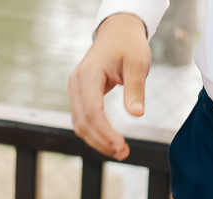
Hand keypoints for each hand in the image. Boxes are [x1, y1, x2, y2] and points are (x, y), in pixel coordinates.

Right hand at [67, 13, 150, 159]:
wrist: (117, 32)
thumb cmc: (128, 45)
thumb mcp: (137, 64)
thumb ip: (136, 89)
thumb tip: (136, 115)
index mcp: (88, 75)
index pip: (92, 111)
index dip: (105, 132)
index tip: (121, 146)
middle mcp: (75, 84)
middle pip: (83, 122)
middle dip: (102, 141)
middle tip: (123, 153)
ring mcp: (75, 91)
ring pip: (80, 124)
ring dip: (98, 141)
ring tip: (119, 151)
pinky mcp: (79, 96)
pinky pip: (83, 120)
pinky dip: (95, 133)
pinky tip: (110, 141)